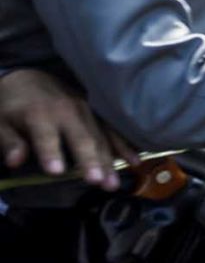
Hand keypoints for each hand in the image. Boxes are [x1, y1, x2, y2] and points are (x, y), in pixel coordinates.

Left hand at [0, 69, 137, 190]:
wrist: (30, 79)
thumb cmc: (12, 106)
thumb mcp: (0, 122)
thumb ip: (9, 141)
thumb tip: (14, 161)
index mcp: (40, 113)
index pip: (46, 136)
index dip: (50, 152)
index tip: (56, 171)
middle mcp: (68, 110)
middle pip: (81, 137)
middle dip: (90, 160)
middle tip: (97, 181)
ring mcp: (87, 110)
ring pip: (100, 137)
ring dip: (108, 160)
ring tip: (112, 183)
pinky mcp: (97, 112)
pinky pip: (112, 129)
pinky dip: (123, 145)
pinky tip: (133, 161)